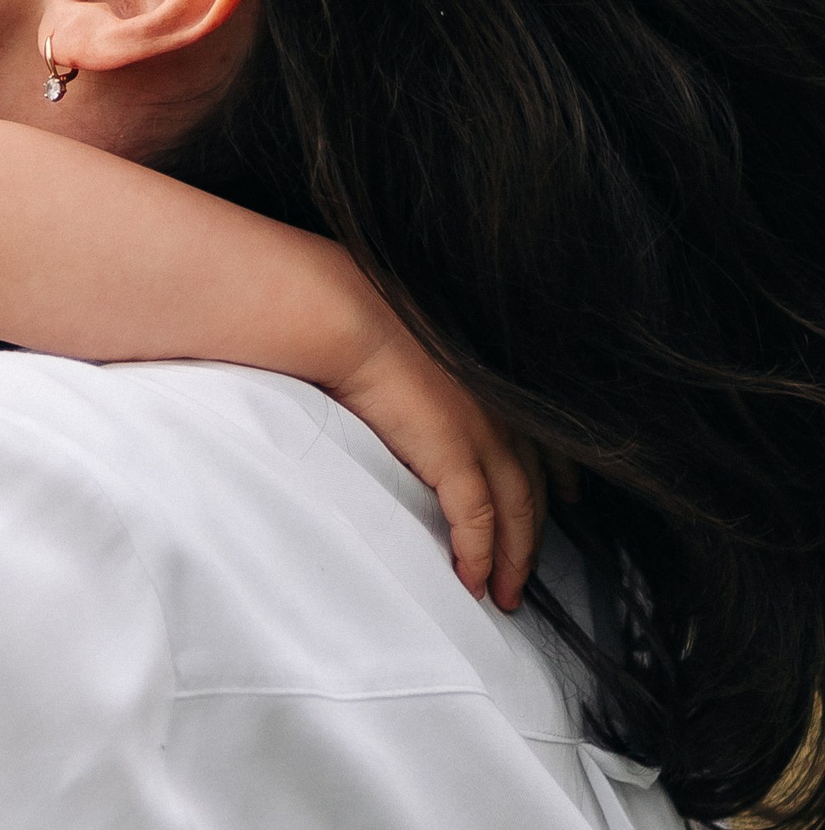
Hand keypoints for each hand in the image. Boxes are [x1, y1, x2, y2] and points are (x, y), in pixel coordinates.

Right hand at [326, 317, 540, 609]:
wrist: (354, 329)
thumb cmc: (373, 337)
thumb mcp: (425, 365)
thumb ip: (442, 394)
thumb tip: (431, 414)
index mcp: (496, 392)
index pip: (543, 446)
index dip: (559, 478)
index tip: (568, 497)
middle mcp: (502, 416)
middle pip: (534, 492)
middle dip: (533, 539)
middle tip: (524, 574)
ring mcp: (484, 437)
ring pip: (518, 515)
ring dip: (513, 561)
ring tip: (504, 593)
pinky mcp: (456, 457)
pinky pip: (478, 522)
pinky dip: (479, 556)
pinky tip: (473, 579)